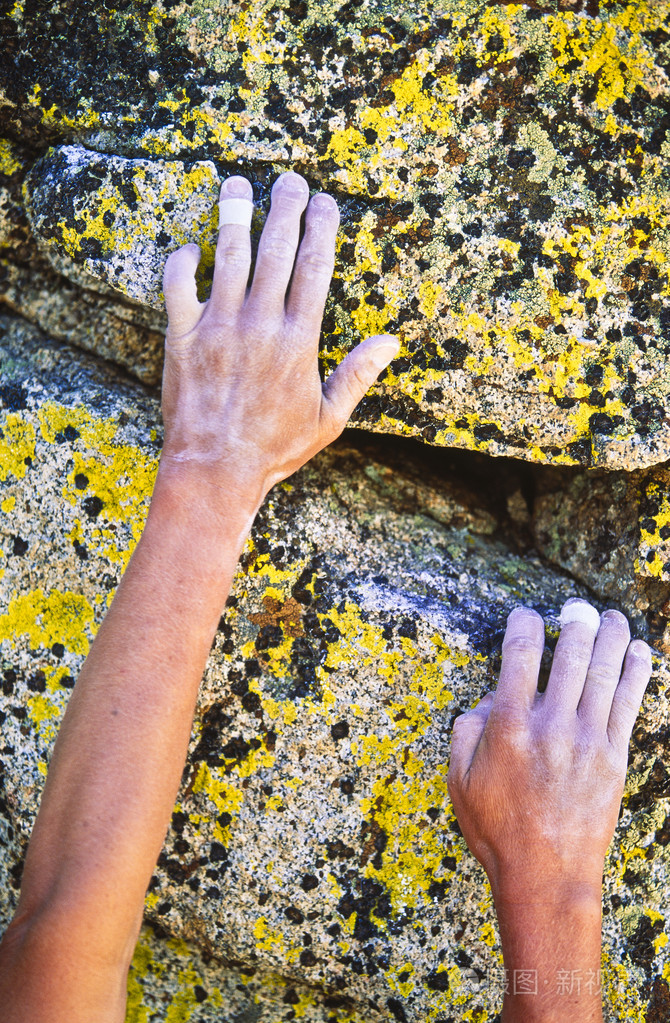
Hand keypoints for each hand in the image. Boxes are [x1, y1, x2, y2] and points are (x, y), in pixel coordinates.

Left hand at [159, 172, 398, 508]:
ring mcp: (218, 327)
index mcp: (298, 340)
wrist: (215, 471)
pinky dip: (181, 262)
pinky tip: (191, 248)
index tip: (325, 202)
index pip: (314, 268)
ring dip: (234, 216)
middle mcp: (259, 325)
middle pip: (275, 250)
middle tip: (289, 179)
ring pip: (227, 256)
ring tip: (237, 185)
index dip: (321, 229)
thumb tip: (392, 343)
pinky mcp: (181, 338)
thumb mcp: (329, 419)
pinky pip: (176, 286)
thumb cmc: (275, 449)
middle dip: (284, 209)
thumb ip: (358, 375)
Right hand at [448, 601, 651, 892]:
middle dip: (574, 619)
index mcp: (508, 726)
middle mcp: (550, 725)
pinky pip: (629, 702)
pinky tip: (640, 650)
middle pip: (570, 653)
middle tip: (575, 606)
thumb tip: (489, 699)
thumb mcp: (459, 780)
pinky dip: (636, 671)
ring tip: (612, 615)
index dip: (523, 624)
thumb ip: (467, 730)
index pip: (519, 655)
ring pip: (604, 670)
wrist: (547, 876)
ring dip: (611, 634)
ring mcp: (587, 739)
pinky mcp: (613, 756)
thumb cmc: (497, 831)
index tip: (524, 615)